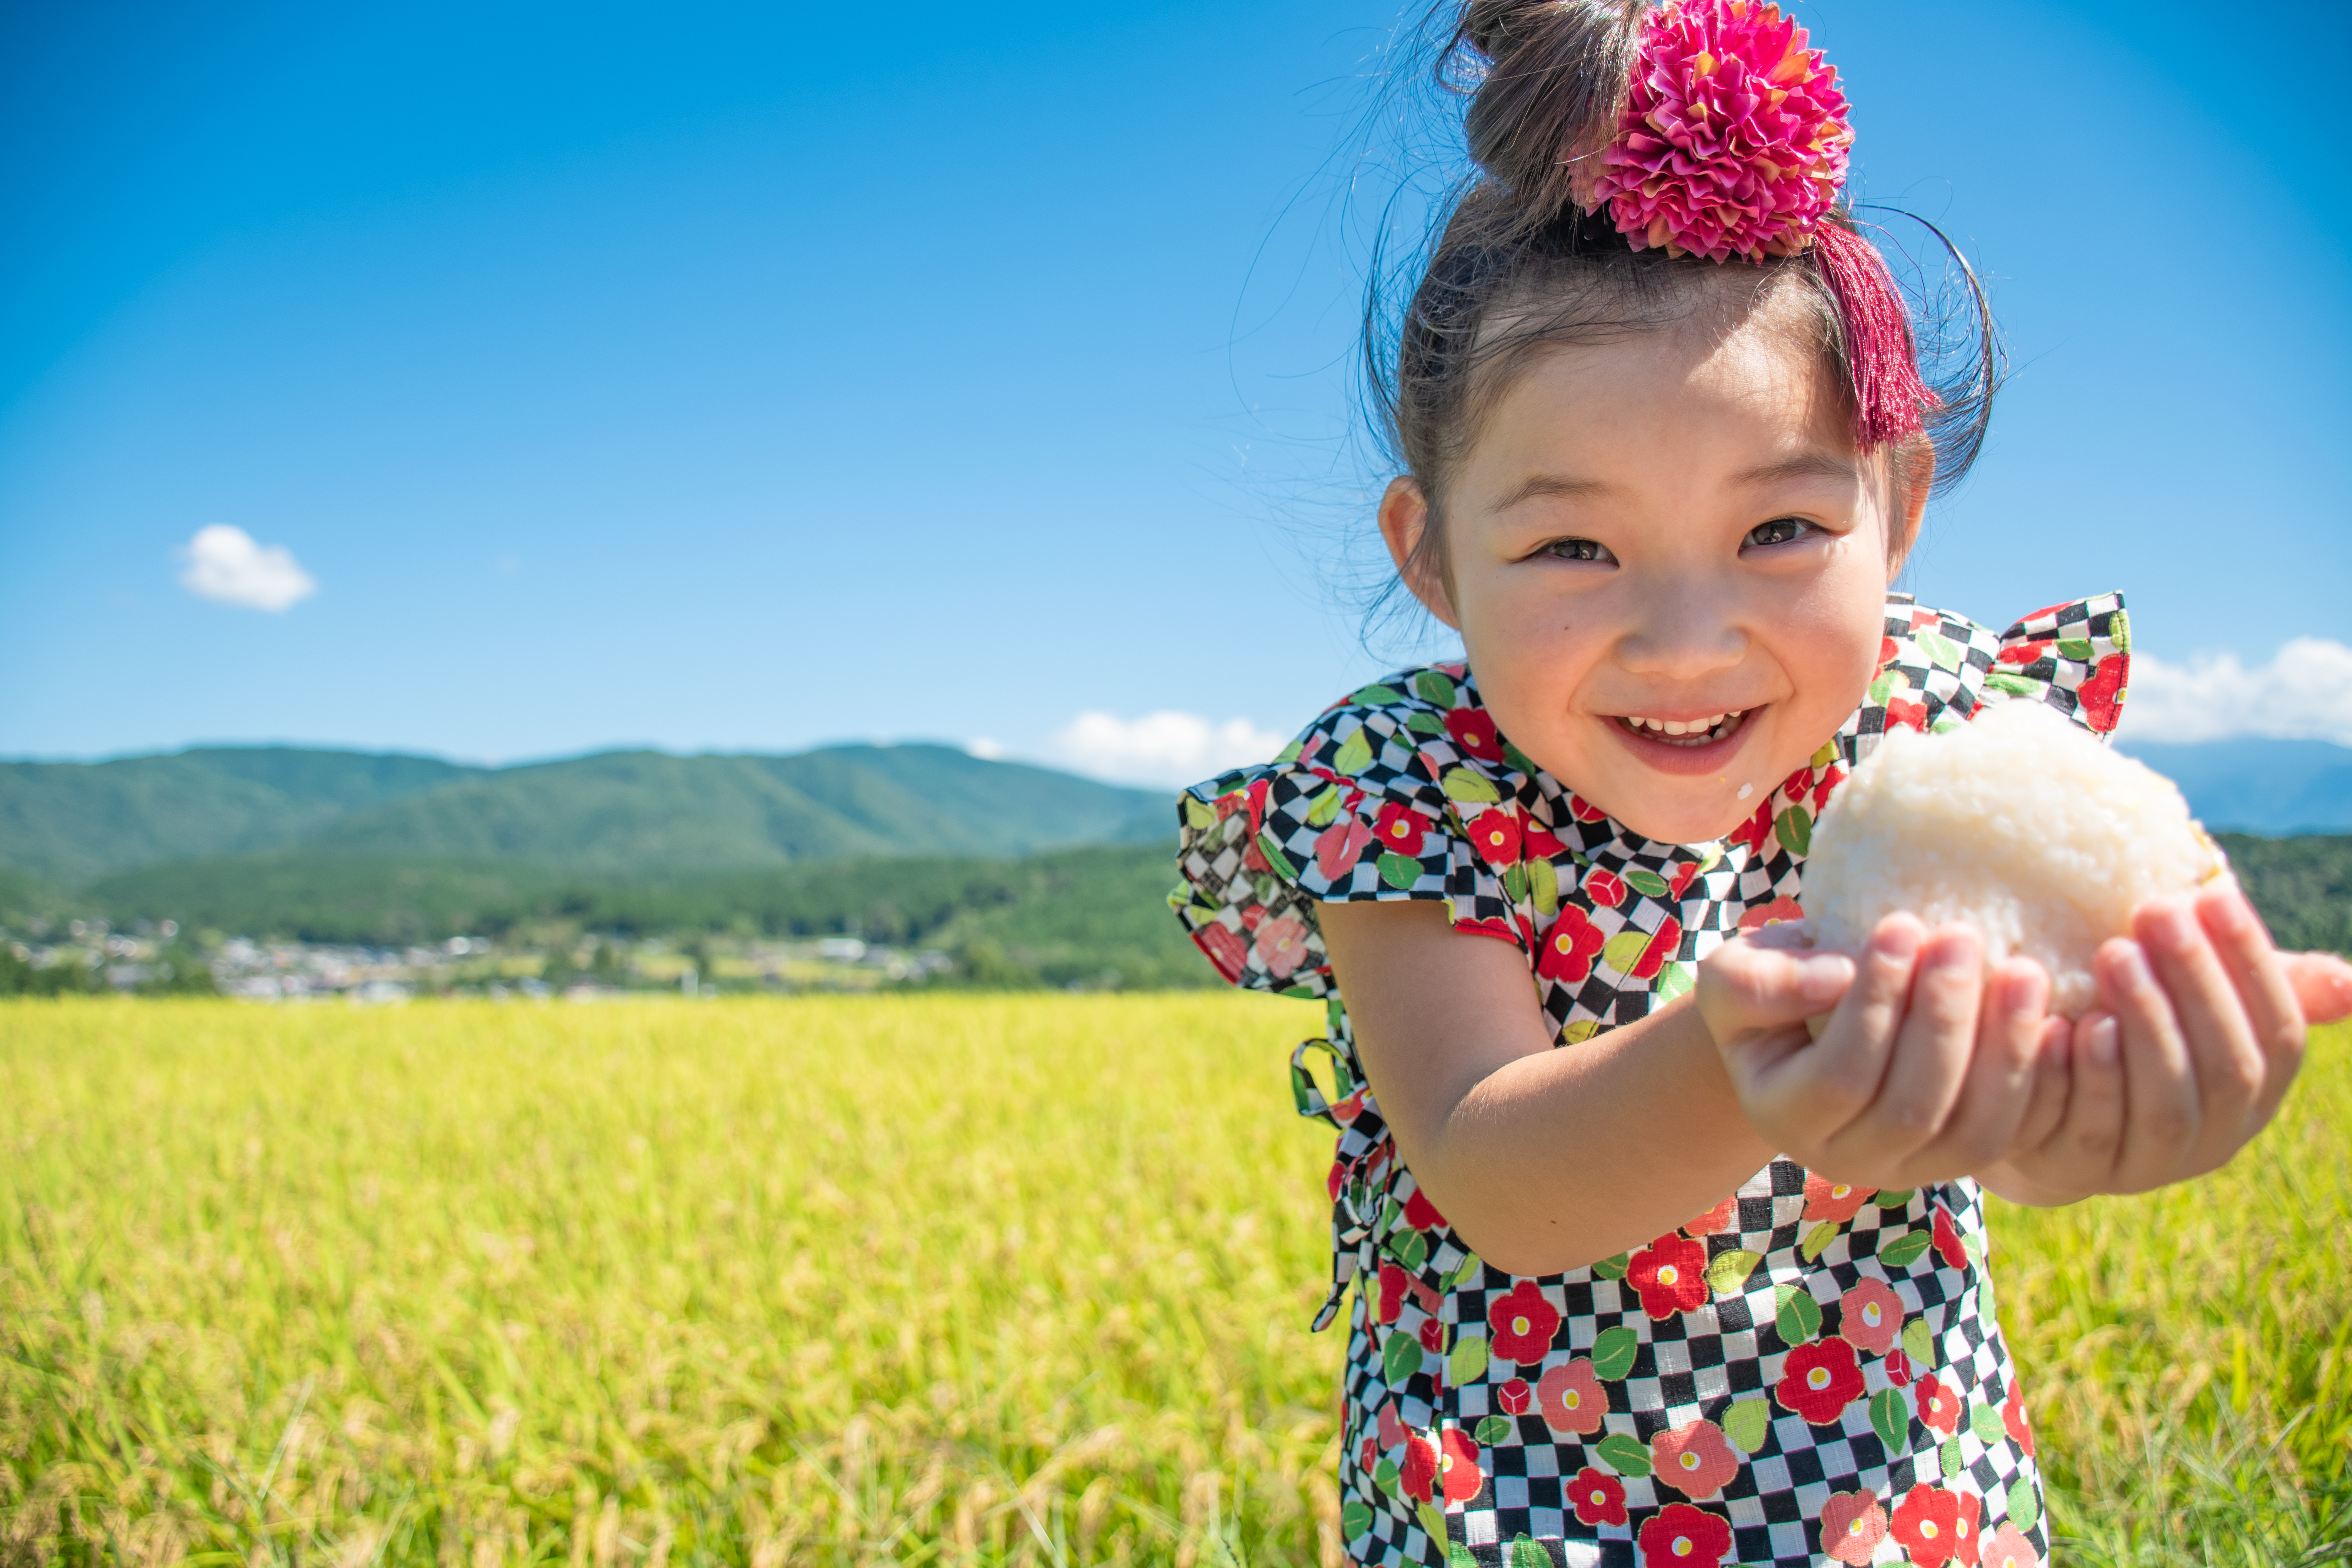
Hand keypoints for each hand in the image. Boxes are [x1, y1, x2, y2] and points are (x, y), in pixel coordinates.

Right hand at [1697, 915, 2065, 1190]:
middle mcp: (1851, 1162)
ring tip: (2024, 968)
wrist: (1809, 1027)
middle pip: (1912, 1108)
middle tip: (1964, 935)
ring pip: (1977, 1131)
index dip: (1876, 1005)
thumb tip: (1839, 976)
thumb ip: (1763, 983)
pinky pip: (2025, 1134)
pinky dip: (2048, 1081)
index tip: (1901, 923)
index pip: (1841, 1075)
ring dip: (2006, 1049)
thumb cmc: (1771, 989)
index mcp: (1785, 1118)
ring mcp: (1919, 1169)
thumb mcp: (1735, 975)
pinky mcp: (1974, 1156)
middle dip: (1945, 1020)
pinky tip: (2061, 1018)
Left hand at [1986, 885, 2312, 1201]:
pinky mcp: (2078, 1169)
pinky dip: (2088, 1075)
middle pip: (2225, 1067)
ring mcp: (2150, 1163)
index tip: (2214, 893)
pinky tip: (2071, 1023)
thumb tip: (2350, 981)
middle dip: (2195, 984)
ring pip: (2166, 1105)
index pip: (2279, 1032)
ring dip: (2146, 1024)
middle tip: (2156, 911)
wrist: (2043, 1111)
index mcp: (2257, 1092)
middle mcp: (2216, 1138)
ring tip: (2114, 953)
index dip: (2252, 965)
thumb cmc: (2130, 1032)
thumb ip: (2252, 987)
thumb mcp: (2191, 1008)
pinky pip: (2090, 1129)